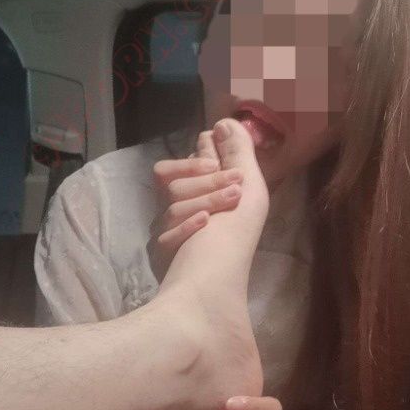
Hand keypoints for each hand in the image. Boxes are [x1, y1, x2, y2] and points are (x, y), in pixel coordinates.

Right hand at [148, 128, 244, 279]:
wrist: (228, 288)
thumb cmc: (239, 240)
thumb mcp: (250, 191)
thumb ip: (239, 153)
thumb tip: (225, 121)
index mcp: (200, 193)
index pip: (179, 165)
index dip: (196, 161)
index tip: (217, 161)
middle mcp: (181, 209)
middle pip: (174, 182)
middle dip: (209, 184)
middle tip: (235, 190)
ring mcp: (168, 232)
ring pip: (171, 203)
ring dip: (205, 203)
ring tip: (225, 212)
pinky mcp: (159, 253)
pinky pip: (163, 231)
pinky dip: (187, 227)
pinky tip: (204, 225)